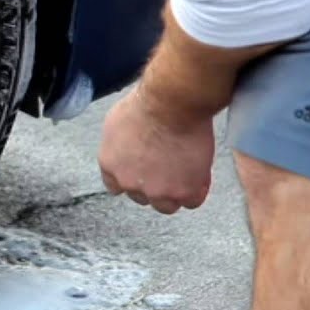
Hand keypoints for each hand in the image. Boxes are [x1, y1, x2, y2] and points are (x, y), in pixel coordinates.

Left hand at [97, 84, 215, 213]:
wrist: (171, 105)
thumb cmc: (146, 104)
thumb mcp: (116, 122)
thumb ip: (119, 144)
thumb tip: (127, 149)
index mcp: (110, 165)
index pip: (116, 186)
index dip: (132, 179)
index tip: (143, 173)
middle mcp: (129, 183)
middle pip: (142, 197)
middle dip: (153, 186)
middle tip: (168, 169)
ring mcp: (156, 191)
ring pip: (166, 205)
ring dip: (174, 192)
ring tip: (185, 173)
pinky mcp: (182, 192)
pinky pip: (191, 202)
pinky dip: (197, 190)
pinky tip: (200, 174)